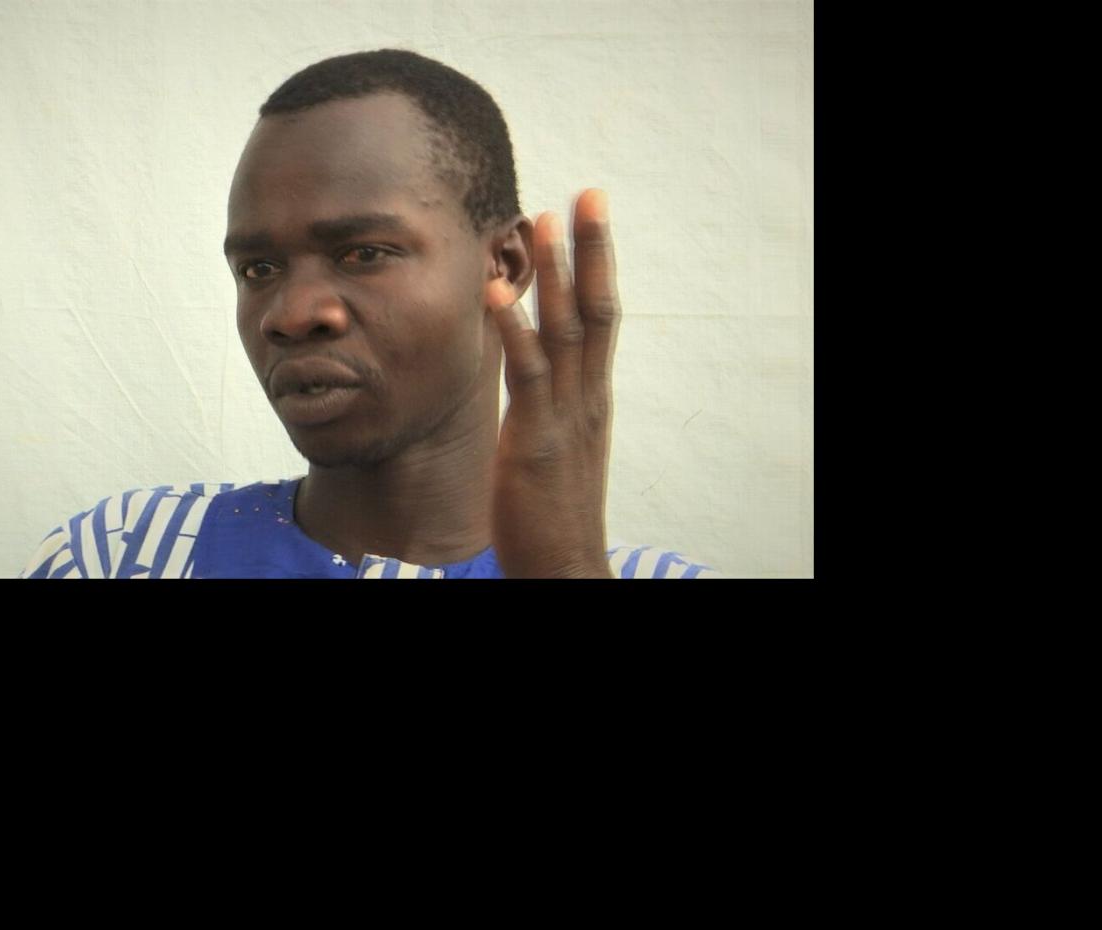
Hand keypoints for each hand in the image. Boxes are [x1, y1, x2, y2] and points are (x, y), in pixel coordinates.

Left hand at [489, 189, 619, 577]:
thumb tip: (532, 363)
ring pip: (568, 331)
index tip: (591, 214)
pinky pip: (527, 375)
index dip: (599, 264)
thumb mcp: (557, 443)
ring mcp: (565, 417)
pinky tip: (498, 293)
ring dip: (556, 273)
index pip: (603, 316)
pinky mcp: (535, 441)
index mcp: (592, 396)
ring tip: (541, 219)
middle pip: (598, 309)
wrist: (564, 566)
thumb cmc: (553, 510)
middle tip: (588, 192)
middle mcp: (587, 397)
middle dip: (592, 249)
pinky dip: (515, 329)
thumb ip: (548, 401)